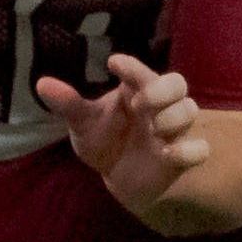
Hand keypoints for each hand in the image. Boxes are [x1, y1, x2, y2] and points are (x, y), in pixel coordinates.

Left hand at [41, 53, 210, 223]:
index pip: (140, 71)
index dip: (132, 66)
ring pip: (190, 110)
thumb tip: (42, 84)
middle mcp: (159, 106)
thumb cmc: (104, 139)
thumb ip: (69, 105)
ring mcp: (173, 130)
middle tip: (141, 103)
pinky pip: (200, 149)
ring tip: (155, 129)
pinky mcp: (183, 156)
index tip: (113, 63)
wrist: (121, 178)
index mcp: (135, 90)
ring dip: (175, 117)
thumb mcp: (83, 124)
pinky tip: (169, 154)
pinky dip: (190, 150)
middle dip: (163, 90)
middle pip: (178, 83)